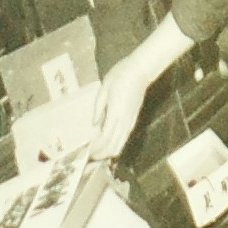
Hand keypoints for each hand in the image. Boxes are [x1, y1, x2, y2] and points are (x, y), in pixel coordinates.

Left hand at [87, 40, 171, 160]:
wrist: (140, 71)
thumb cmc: (120, 76)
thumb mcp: (104, 88)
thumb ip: (98, 108)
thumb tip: (94, 125)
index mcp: (115, 113)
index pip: (105, 138)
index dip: (96, 148)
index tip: (86, 152)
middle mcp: (124, 122)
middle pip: (113, 146)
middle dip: (101, 154)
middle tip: (89, 157)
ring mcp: (130, 122)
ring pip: (120, 145)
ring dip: (108, 152)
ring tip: (97, 153)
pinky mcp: (133, 121)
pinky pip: (124, 139)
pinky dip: (115, 146)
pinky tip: (107, 144)